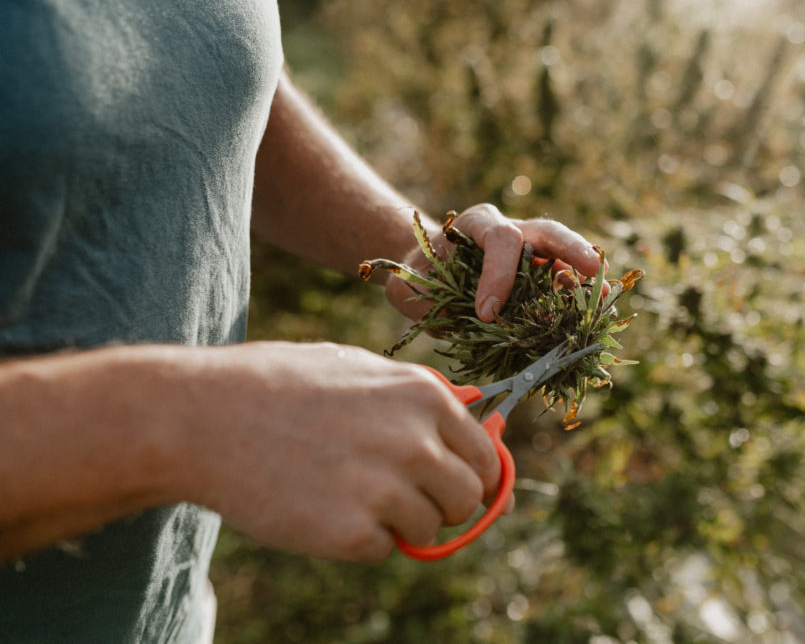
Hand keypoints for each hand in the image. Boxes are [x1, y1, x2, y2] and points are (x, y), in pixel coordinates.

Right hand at [178, 342, 501, 561]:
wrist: (204, 417)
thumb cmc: (282, 387)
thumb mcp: (361, 369)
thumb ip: (422, 400)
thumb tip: (481, 427)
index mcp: (423, 396)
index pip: (486, 454)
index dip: (477, 476)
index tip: (462, 487)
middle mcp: (415, 441)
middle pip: (469, 498)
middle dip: (443, 504)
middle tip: (401, 496)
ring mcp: (385, 489)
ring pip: (431, 530)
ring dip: (400, 522)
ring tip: (348, 493)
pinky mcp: (352, 533)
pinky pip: (384, 551)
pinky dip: (359, 541)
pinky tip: (321, 508)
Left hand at [386, 203, 604, 321]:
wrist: (427, 270)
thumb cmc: (418, 275)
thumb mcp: (410, 284)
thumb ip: (428, 301)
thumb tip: (463, 325)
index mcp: (475, 224)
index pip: (500, 238)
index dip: (499, 274)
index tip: (487, 312)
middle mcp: (510, 229)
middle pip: (547, 232)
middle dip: (571, 249)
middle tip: (592, 270)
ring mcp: (530, 250)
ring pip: (563, 254)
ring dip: (584, 275)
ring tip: (604, 296)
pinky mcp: (540, 272)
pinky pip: (564, 279)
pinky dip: (578, 295)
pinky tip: (592, 312)